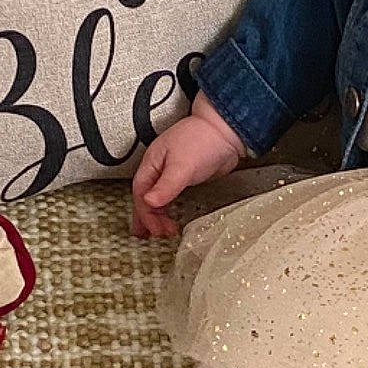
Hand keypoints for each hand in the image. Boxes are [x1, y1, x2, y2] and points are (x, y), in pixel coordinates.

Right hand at [131, 95, 246, 236]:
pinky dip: (167, 208)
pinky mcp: (186, 176)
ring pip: (157, 197)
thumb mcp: (182, 165)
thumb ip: (166, 186)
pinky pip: (171, 196)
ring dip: (155, 215)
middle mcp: (158, 168)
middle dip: (145, 217)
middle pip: (145, 196)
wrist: (227, 131)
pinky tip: (169, 216)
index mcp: (152, 163)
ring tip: (157, 231)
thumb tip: (149, 202)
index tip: (156, 230)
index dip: (146, 213)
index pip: (141, 192)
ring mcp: (172, 172)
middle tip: (149, 236)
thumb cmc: (203, 140)